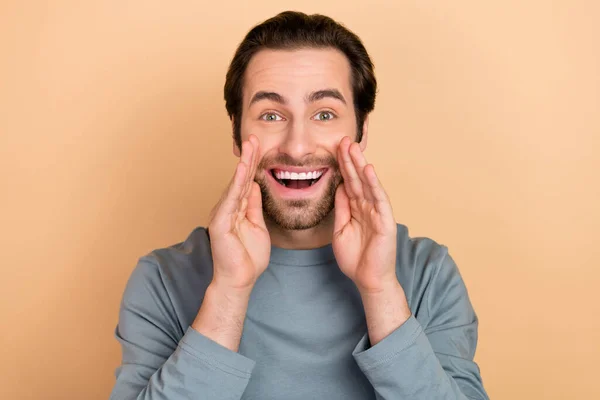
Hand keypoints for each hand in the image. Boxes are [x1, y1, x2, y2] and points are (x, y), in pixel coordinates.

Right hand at [207, 135, 269, 292]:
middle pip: (240, 178)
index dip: (253, 164)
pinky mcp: (220, 223)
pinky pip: (231, 199)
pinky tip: (242, 170)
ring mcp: (222, 214)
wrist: (239, 280)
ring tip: (250, 145)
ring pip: (236, 185)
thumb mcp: (258, 226)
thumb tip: (256, 187)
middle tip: (255, 136)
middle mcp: (228, 208)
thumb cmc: (248, 258)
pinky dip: (237, 184)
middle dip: (249, 157)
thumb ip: (255, 206)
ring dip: (244, 164)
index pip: (247, 182)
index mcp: (237, 208)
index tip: (260, 145)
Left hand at [332, 136, 397, 293]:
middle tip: (342, 140)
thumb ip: (341, 208)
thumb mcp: (340, 229)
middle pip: (357, 178)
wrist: (368, 279)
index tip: (333, 148)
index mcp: (357, 208)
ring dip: (360, 165)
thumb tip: (339, 186)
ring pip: (367, 184)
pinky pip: (379, 199)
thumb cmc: (355, 258)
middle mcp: (368, 206)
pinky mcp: (385, 221)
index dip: (342, 166)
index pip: (348, 182)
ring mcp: (378, 212)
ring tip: (353, 148)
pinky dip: (373, 184)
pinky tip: (368, 170)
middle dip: (350, 159)